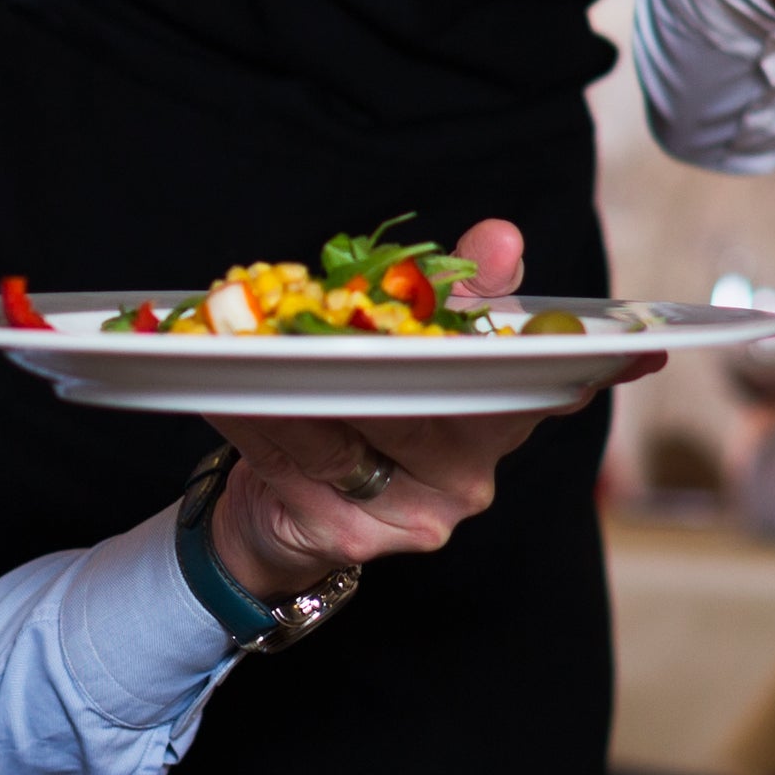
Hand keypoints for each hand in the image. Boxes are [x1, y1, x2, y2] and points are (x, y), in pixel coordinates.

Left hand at [199, 221, 664, 598]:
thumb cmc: (362, 415)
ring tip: (243, 349)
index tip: (550, 343)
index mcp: (498, 421)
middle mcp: (468, 476)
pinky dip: (253, 422)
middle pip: (416, 408)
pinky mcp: (350, 536)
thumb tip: (501, 237)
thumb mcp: (409, 344)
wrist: (292, 514)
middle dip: (360, 361)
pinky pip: (292, 466)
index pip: (536, 388)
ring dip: (286, 389)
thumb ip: (452, 289)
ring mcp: (412, 516)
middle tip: (310, 322)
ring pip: (343, 438)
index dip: (544, 362)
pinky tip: (225, 390)